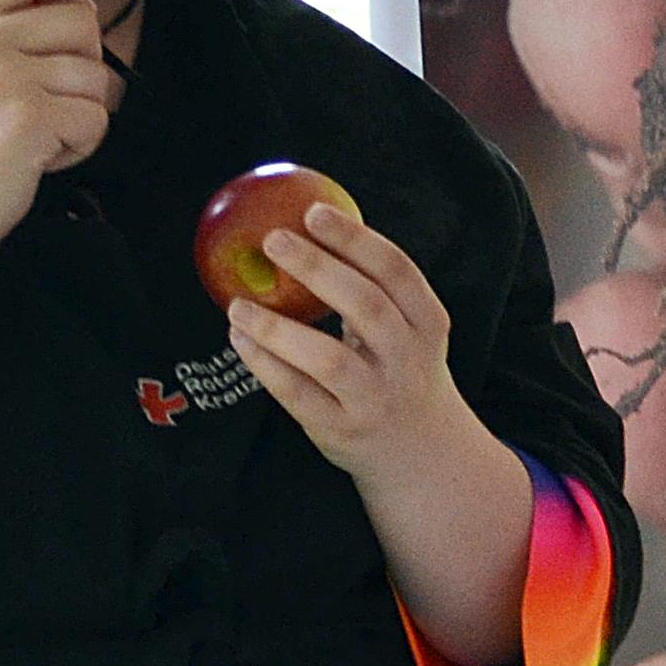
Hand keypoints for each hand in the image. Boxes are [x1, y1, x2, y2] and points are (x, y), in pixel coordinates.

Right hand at [0, 0, 115, 262]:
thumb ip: (8, 30)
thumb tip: (82, 8)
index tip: (65, 27)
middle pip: (81, 18)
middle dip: (85, 63)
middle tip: (50, 98)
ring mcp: (3, 77)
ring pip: (97, 75)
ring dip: (81, 112)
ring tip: (36, 133)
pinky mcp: (31, 117)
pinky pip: (97, 118)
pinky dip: (81, 145)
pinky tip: (40, 156)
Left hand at [231, 205, 484, 486]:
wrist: (423, 453)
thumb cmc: (401, 372)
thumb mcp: (408, 331)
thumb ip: (372, 290)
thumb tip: (306, 227)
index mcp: (427, 324)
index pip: (397, 272)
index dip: (356, 239)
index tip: (313, 212)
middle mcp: (407, 360)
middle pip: (366, 306)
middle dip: (317, 268)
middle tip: (273, 241)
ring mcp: (376, 398)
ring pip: (328, 359)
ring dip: (277, 328)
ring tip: (239, 304)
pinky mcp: (342, 428)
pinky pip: (297, 394)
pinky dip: (264, 364)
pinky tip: (241, 339)